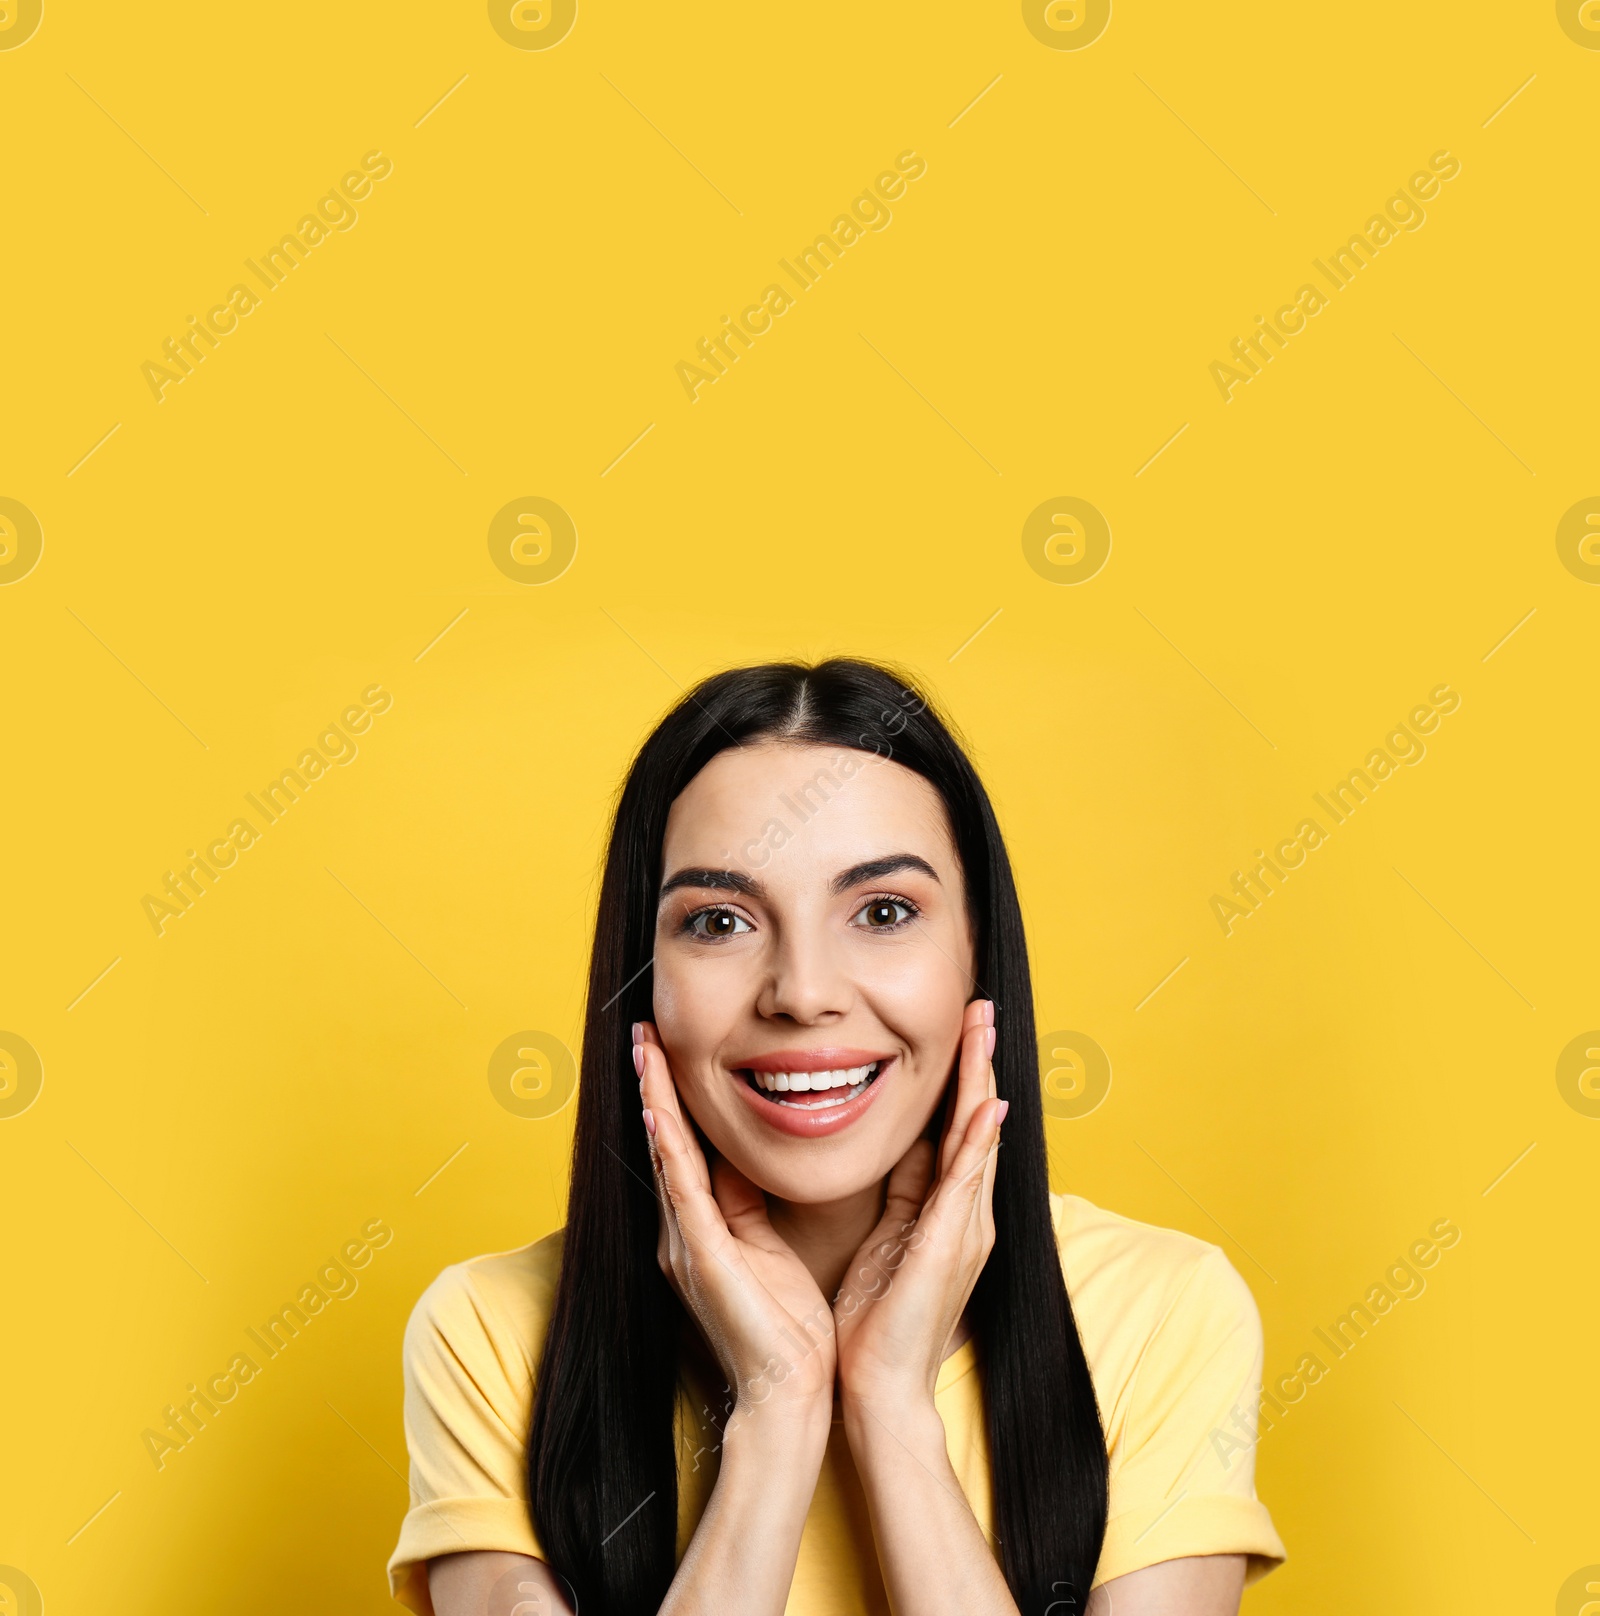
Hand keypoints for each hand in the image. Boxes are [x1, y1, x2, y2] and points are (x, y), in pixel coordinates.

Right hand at [635, 1023, 836, 1442]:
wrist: (789, 1395)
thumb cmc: (787, 1329)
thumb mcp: (768, 1247)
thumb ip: (749, 1202)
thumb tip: (746, 1153)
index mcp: (703, 1229)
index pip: (684, 1148)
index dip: (673, 1097)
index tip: (665, 1047)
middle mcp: (684, 1233)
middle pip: (665, 1144)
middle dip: (654, 1086)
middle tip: (643, 1032)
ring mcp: (687, 1245)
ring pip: (667, 1159)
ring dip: (655, 1103)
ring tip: (645, 1052)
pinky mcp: (703, 1259)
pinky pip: (683, 1194)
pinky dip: (670, 1151)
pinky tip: (660, 1115)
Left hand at [832, 1000, 1005, 1411]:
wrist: (878, 1388)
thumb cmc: (877, 1321)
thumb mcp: (888, 1238)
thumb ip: (900, 1192)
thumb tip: (897, 1144)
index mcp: (947, 1211)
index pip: (957, 1129)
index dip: (960, 1077)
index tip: (961, 1026)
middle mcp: (966, 1214)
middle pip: (975, 1123)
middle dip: (978, 1064)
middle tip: (981, 1008)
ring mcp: (964, 1230)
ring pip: (976, 1140)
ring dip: (981, 1083)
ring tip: (985, 1032)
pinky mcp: (949, 1248)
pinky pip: (965, 1184)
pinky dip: (978, 1143)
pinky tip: (987, 1108)